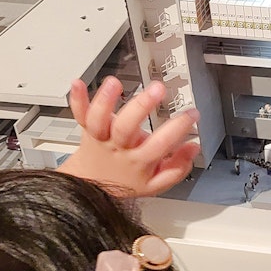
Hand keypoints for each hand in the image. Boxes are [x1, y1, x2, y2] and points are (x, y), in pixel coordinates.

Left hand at [57, 76, 199, 196]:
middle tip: (158, 89)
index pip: (161, 144)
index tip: (192, 114)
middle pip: (127, 127)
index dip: (179, 128)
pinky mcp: (86, 129)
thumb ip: (177, 167)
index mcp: (138, 161)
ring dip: (105, 100)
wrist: (90, 187)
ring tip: (115, 83)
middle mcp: (118, 147)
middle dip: (143, 106)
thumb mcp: (156, 183)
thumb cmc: (125, 180)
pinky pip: (79, 114)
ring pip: (99, 120)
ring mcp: (101, 137)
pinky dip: (77, 99)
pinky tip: (78, 83)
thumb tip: (193, 148)